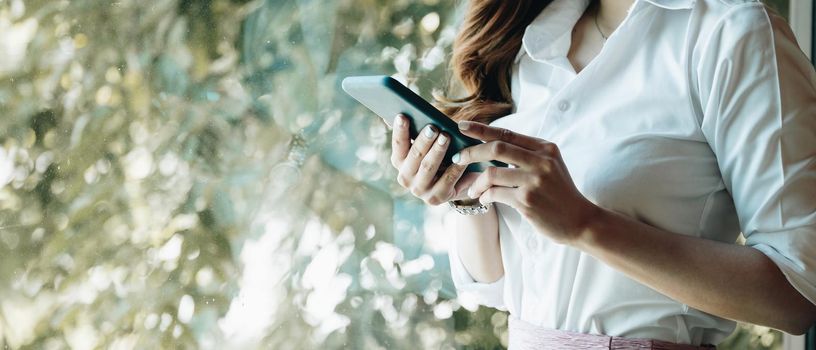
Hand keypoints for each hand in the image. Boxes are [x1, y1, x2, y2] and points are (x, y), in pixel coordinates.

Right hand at [390, 114, 479, 205]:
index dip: (399, 130)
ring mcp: (419, 190)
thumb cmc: (437, 156)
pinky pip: (447, 180)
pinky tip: (462, 157)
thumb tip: (394, 114)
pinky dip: (455, 167)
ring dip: (437, 151)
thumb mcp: (426, 144)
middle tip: (432, 127)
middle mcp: (405, 177)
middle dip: (423, 141)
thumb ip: (413, 131)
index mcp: (399, 161)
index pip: (398, 144)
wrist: (453, 184)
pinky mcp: (436, 197)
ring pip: (429, 167)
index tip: (402, 116)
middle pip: (414, 155)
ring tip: (446, 137)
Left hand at [451, 120, 598, 243]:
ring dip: (475, 182)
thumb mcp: (550, 166)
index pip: (507, 133)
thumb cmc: (560, 193)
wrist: (581, 221)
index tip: (461, 126)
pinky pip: (495, 194)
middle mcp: (541, 161)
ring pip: (491, 173)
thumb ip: (527, 154)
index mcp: (545, 148)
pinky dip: (484, 196)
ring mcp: (534, 181)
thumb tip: (492, 145)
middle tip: (457, 158)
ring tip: (472, 189)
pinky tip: (484, 199)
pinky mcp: (527, 201)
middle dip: (471, 152)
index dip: (481, 129)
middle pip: (496, 148)